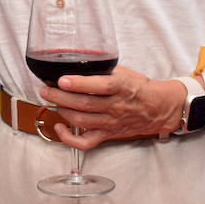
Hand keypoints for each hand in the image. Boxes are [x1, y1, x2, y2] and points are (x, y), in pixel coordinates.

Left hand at [37, 65, 181, 147]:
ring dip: (62, 111)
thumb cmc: (139, 88)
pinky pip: (86, 142)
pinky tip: (59, 127)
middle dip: (61, 97)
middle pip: (85, 104)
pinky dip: (69, 139)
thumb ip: (103, 68)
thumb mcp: (124, 72)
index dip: (79, 84)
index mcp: (121, 87)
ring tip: (51, 100)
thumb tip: (77, 60)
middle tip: (46, 90)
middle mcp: (116, 106)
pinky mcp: (108, 135)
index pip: (99, 86)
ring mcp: (111, 123)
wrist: (158, 108)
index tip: (62, 79)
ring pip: (82, 120)